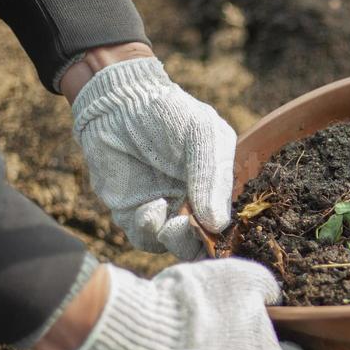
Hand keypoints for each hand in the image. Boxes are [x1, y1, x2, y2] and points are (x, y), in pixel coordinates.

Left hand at [72, 57, 236, 259]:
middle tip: (190, 228)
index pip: (229, 223)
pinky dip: (149, 232)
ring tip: (172, 221)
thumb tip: (216, 225)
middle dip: (199, 243)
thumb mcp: (204, 136)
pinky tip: (149, 209)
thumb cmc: (169, 114)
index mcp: (217, 187)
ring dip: (175, 240)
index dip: (228, 235)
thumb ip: (213, 179)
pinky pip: (145, 239)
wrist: (119, 104)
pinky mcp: (133, 215)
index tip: (220, 233)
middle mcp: (193, 204)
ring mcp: (164, 211)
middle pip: (204, 243)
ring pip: (175, 246)